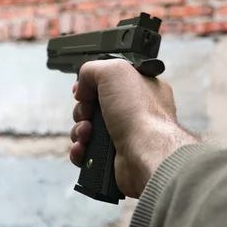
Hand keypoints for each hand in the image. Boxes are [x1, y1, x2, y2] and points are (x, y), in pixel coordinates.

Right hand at [70, 59, 197, 198]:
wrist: (146, 154)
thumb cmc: (141, 114)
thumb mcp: (115, 70)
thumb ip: (93, 69)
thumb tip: (82, 88)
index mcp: (141, 88)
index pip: (109, 81)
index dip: (91, 85)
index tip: (83, 90)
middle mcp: (135, 112)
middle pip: (94, 107)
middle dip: (82, 110)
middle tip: (87, 113)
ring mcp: (125, 135)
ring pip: (88, 130)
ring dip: (79, 130)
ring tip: (87, 133)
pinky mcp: (115, 157)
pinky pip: (88, 152)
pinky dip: (80, 150)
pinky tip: (83, 148)